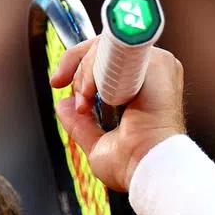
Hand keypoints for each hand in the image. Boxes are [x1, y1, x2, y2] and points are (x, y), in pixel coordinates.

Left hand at [50, 38, 184, 191]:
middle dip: (77, 69)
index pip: (104, 57)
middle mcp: (151, 71)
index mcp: (141, 87)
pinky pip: (117, 50)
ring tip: (87, 102)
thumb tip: (64, 106)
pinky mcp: (157, 63)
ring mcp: (156, 64)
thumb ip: (80, 123)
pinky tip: (94, 94)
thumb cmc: (133, 164)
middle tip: (78, 100)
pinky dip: (96, 70)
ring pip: (107, 45)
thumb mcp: (97, 143)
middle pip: (102, 46)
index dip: (77, 64)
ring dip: (86, 73)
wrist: (148, 168)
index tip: (57, 82)